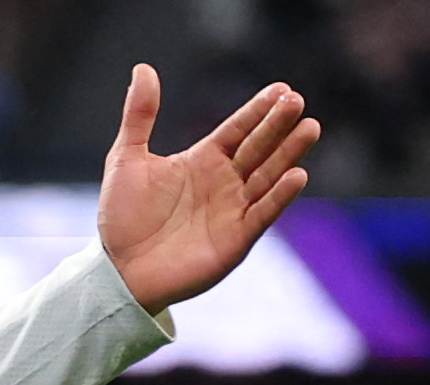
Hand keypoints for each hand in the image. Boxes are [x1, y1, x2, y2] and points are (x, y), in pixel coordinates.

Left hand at [95, 66, 318, 314]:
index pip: (238, 129)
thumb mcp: (126, 158)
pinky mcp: (235, 241)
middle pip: (259, 148)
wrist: (119, 271)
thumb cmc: (122, 217)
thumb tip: (144, 68)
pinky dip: (280, 197)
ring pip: (268, 177)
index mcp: (203, 160)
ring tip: (309, 128)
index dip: (259, 111)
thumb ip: (139, 115)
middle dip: (279, 126)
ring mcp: (233, 212)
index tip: (281, 89)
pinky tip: (297, 176)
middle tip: (298, 101)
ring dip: (289, 154)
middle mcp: (224, 183)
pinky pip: (262, 215)